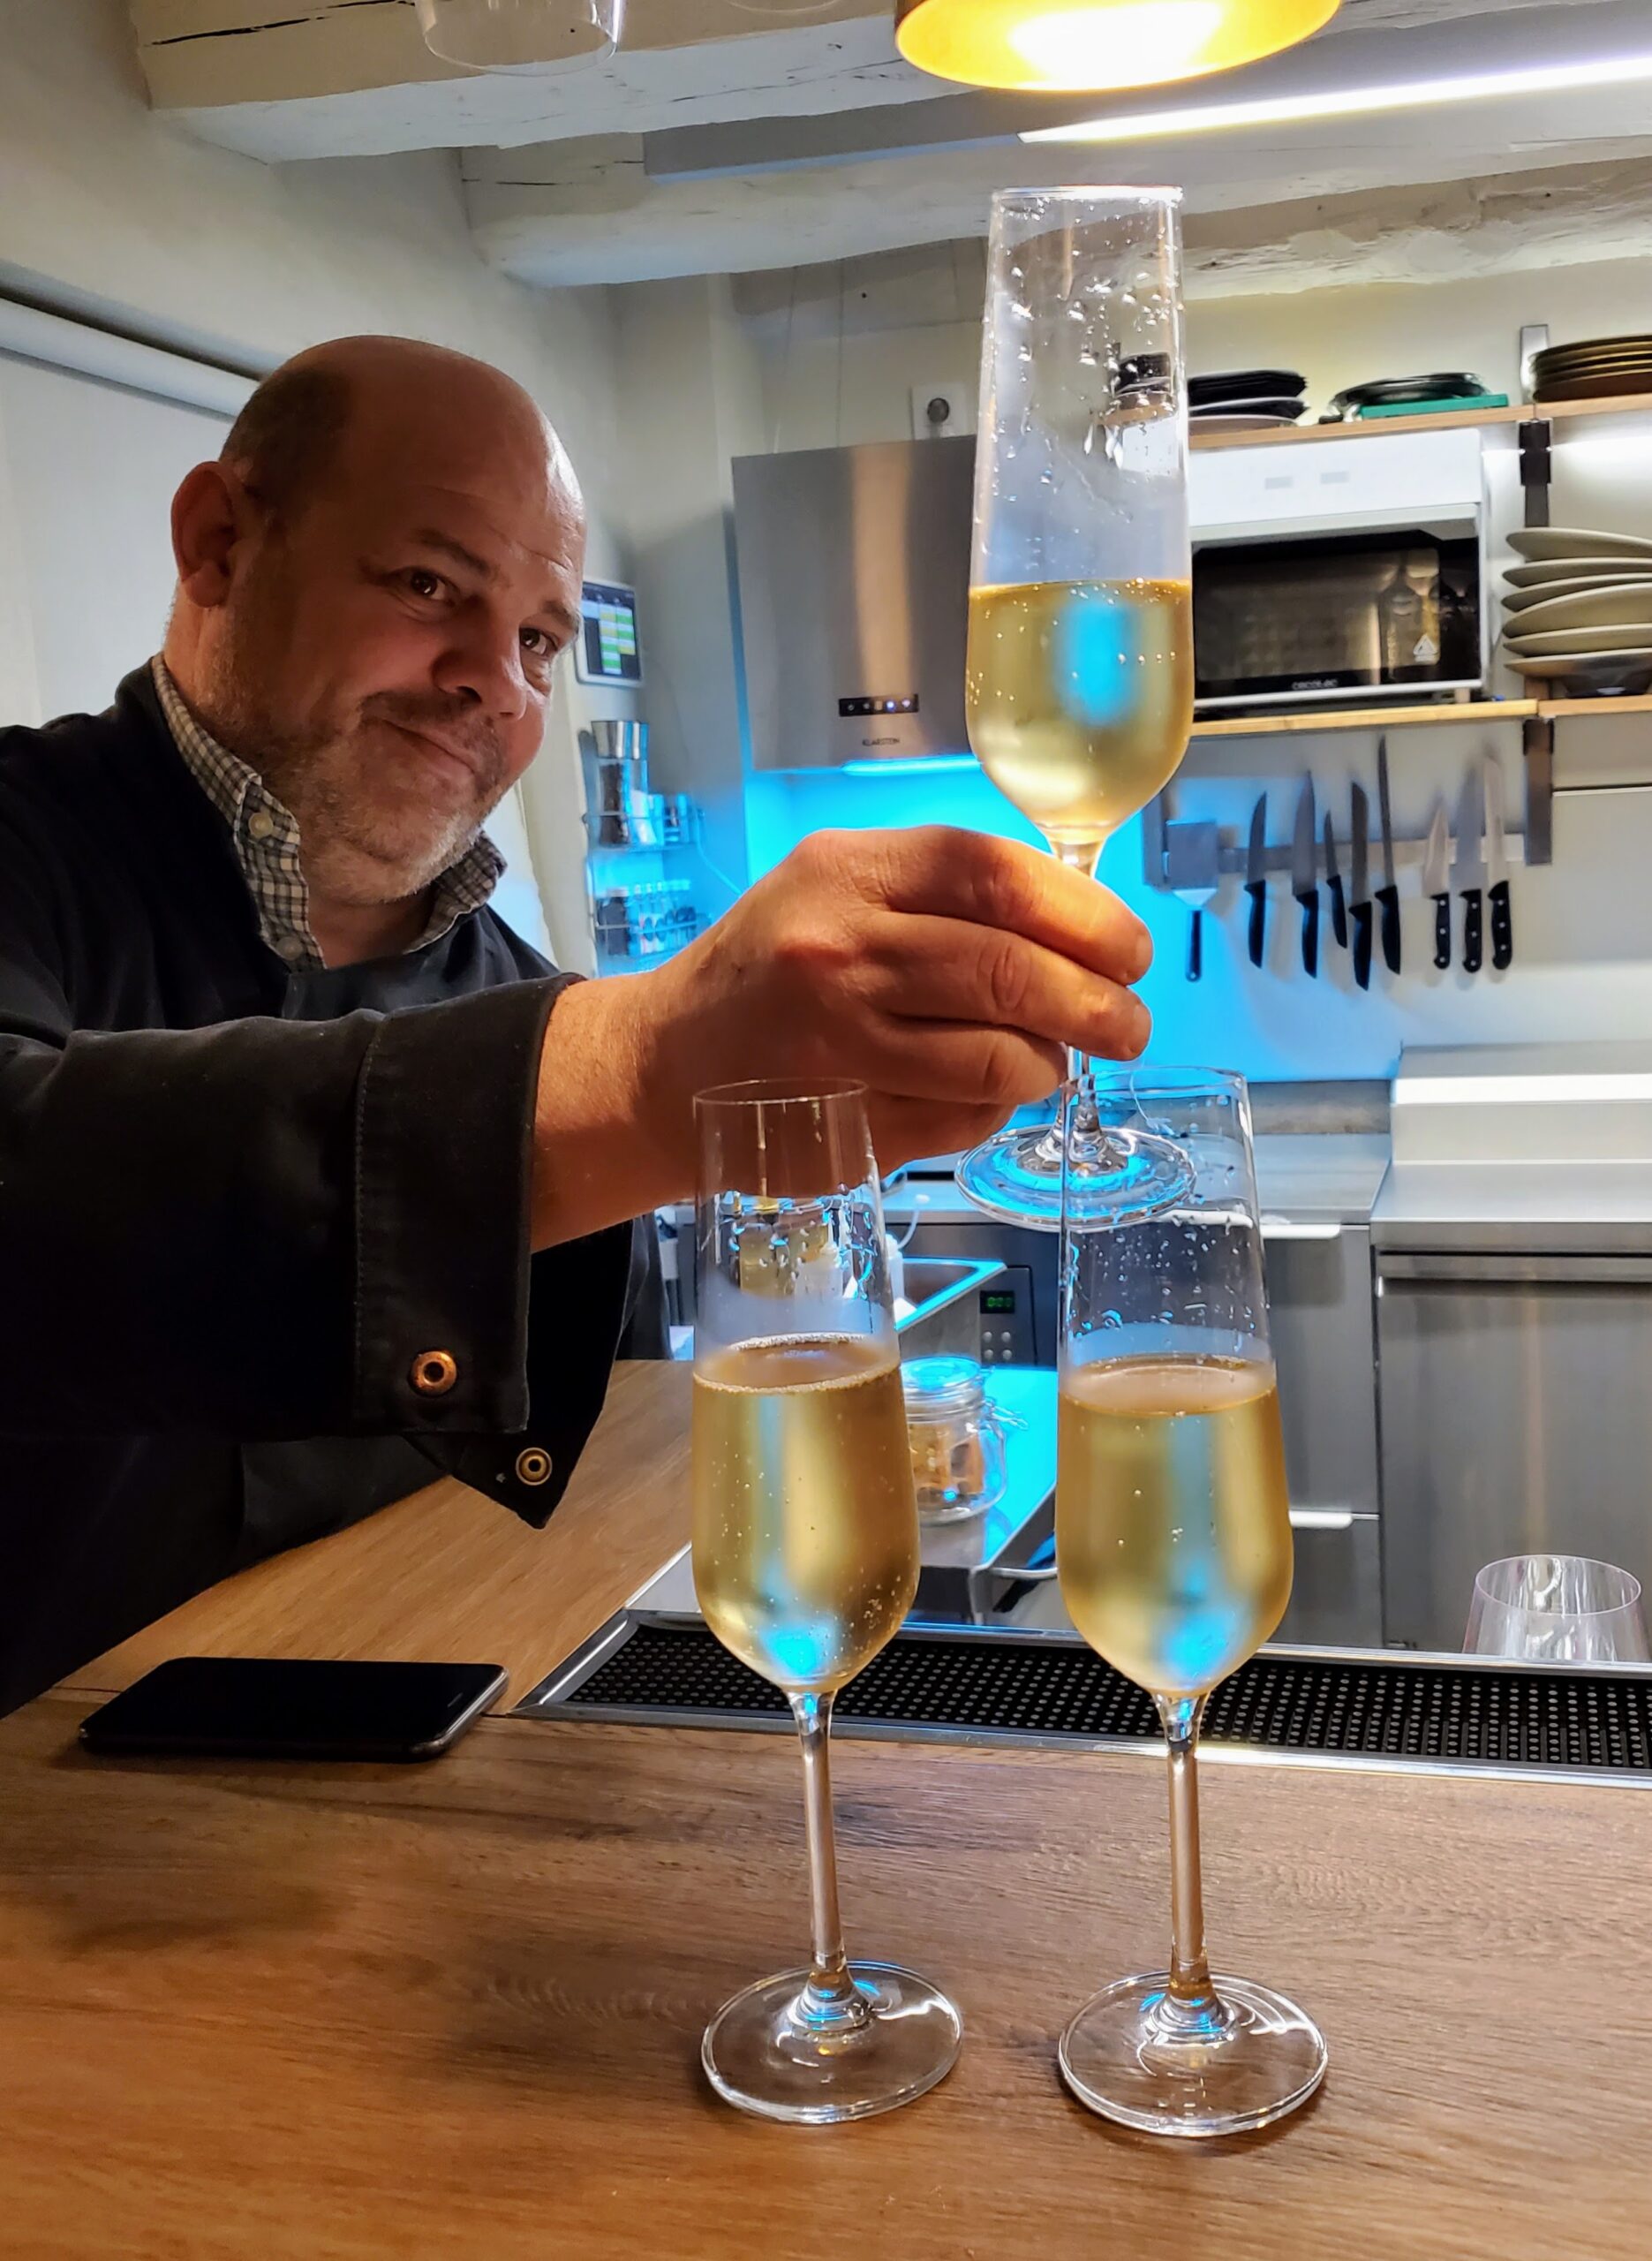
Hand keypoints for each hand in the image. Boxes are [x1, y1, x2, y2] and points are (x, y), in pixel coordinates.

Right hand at [532, 826, 1151, 1244]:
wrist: (666, 1065)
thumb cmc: (773, 971)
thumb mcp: (838, 890)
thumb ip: (944, 892)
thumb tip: (1083, 920)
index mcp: (849, 873)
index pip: (998, 876)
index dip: (1088, 916)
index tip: (1129, 950)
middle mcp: (841, 950)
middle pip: (1014, 971)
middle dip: (1100, 1004)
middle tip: (1128, 1024)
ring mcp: (842, 1044)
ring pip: (1001, 1057)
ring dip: (1050, 1064)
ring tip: (1052, 1061)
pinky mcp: (848, 1122)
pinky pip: (966, 1117)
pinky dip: (999, 1109)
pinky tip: (986, 1094)